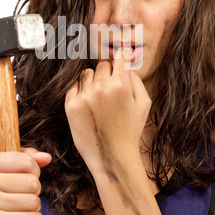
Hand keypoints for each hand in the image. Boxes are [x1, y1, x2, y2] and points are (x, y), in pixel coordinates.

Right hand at [0, 148, 50, 214]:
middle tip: (23, 195)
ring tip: (21, 207)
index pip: (27, 161)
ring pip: (33, 201)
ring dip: (34, 206)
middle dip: (34, 190)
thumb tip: (46, 158)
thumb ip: (28, 157)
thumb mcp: (7, 168)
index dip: (34, 170)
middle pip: (32, 182)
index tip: (24, 176)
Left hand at [64, 48, 150, 173]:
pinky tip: (88, 105)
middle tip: (109, 90)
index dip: (119, 61)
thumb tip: (126, 64)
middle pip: (101, 65)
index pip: (117, 58)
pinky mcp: (71, 106)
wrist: (112, 156)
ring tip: (98, 99)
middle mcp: (102, 87)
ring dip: (92, 82)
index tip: (117, 64)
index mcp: (121, 84)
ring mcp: (85, 96)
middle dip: (106, 74)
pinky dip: (80, 92)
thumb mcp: (144, 104)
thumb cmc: (130, 130)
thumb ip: (137, 80)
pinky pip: (73, 86)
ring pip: (86, 74)